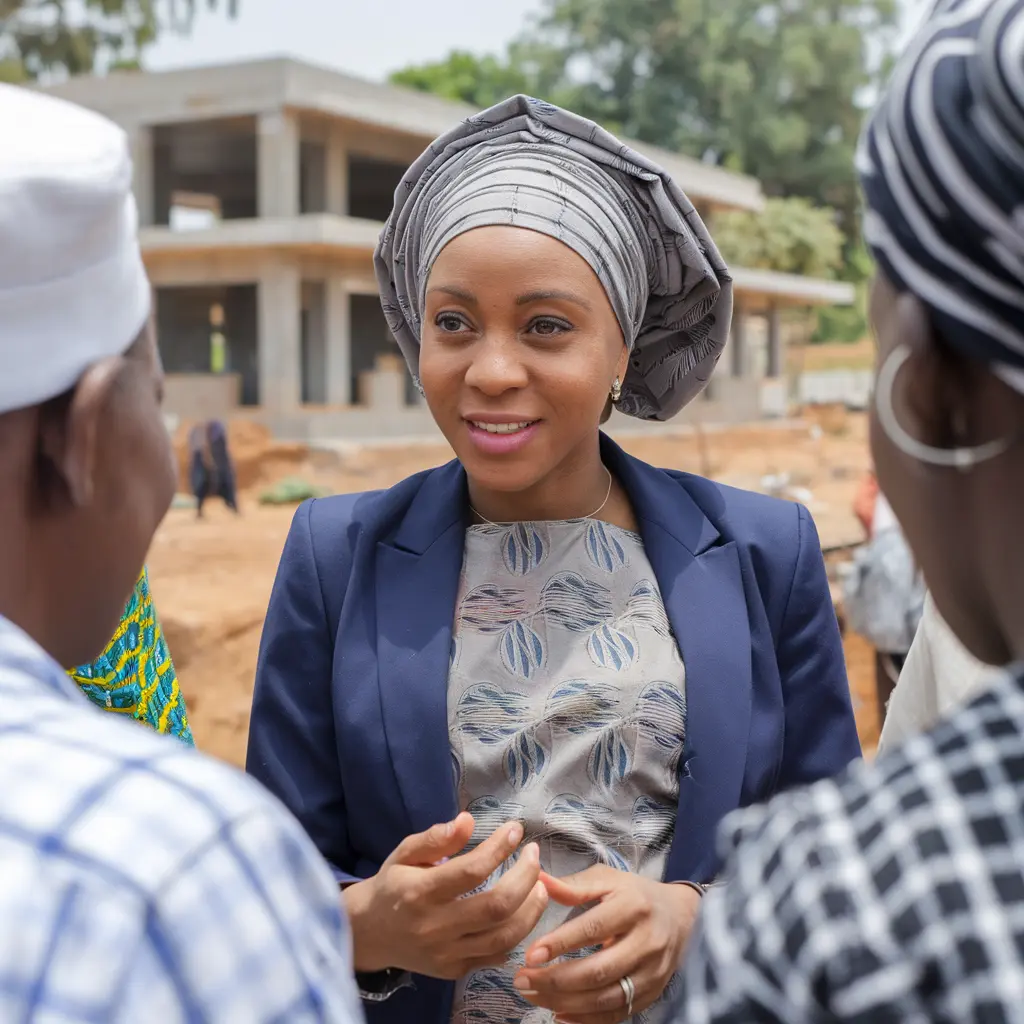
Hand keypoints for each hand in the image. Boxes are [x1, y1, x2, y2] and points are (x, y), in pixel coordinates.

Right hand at [343, 811, 548, 979]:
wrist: (370, 933)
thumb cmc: (392, 885)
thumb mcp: (405, 852)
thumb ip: (436, 838)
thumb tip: (468, 821)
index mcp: (420, 892)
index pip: (471, 871)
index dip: (499, 848)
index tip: (516, 829)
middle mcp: (435, 926)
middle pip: (496, 907)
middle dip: (526, 877)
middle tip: (535, 855)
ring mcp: (446, 953)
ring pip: (504, 937)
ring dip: (532, 909)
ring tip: (541, 884)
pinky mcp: (454, 970)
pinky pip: (497, 956)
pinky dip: (518, 934)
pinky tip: (524, 912)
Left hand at [512, 867, 700, 1023]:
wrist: (681, 916)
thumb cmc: (636, 895)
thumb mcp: (608, 880)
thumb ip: (573, 885)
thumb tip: (537, 880)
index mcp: (633, 906)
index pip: (592, 929)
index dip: (560, 944)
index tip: (531, 954)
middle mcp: (646, 942)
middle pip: (598, 971)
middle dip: (555, 980)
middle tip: (522, 980)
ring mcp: (652, 972)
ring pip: (605, 998)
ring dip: (564, 1002)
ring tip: (533, 995)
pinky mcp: (652, 993)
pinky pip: (617, 1015)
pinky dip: (586, 1020)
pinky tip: (559, 1014)